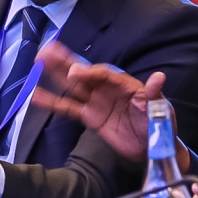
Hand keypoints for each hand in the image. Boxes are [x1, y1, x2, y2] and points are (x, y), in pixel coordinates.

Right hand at [32, 41, 175, 164]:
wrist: (153, 147)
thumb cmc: (160, 123)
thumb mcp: (159, 108)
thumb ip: (154, 93)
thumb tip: (159, 77)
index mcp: (125, 84)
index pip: (105, 74)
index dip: (90, 72)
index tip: (74, 73)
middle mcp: (108, 89)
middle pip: (85, 73)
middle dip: (67, 62)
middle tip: (48, 50)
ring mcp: (97, 102)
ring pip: (73, 86)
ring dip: (56, 74)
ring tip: (39, 61)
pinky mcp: (90, 117)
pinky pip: (70, 108)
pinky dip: (54, 102)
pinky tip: (38, 95)